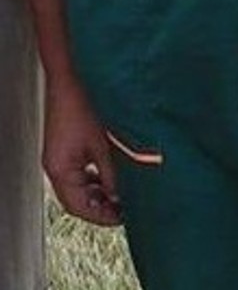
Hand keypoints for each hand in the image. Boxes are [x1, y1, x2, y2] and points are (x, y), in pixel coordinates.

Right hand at [44, 76, 121, 226]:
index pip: (78, 206)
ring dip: (98, 192)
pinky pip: (78, 172)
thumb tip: (120, 196)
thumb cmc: (83, 105)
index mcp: (59, 169)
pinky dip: (94, 178)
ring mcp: (59, 157)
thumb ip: (110, 174)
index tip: (121, 218)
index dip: (100, 215)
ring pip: (78, 186)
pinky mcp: (65, 147)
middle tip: (124, 209)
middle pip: (76, 199)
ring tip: (121, 195)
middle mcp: (55, 166)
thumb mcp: (102, 144)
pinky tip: (111, 177)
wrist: (71, 77)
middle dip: (100, 206)